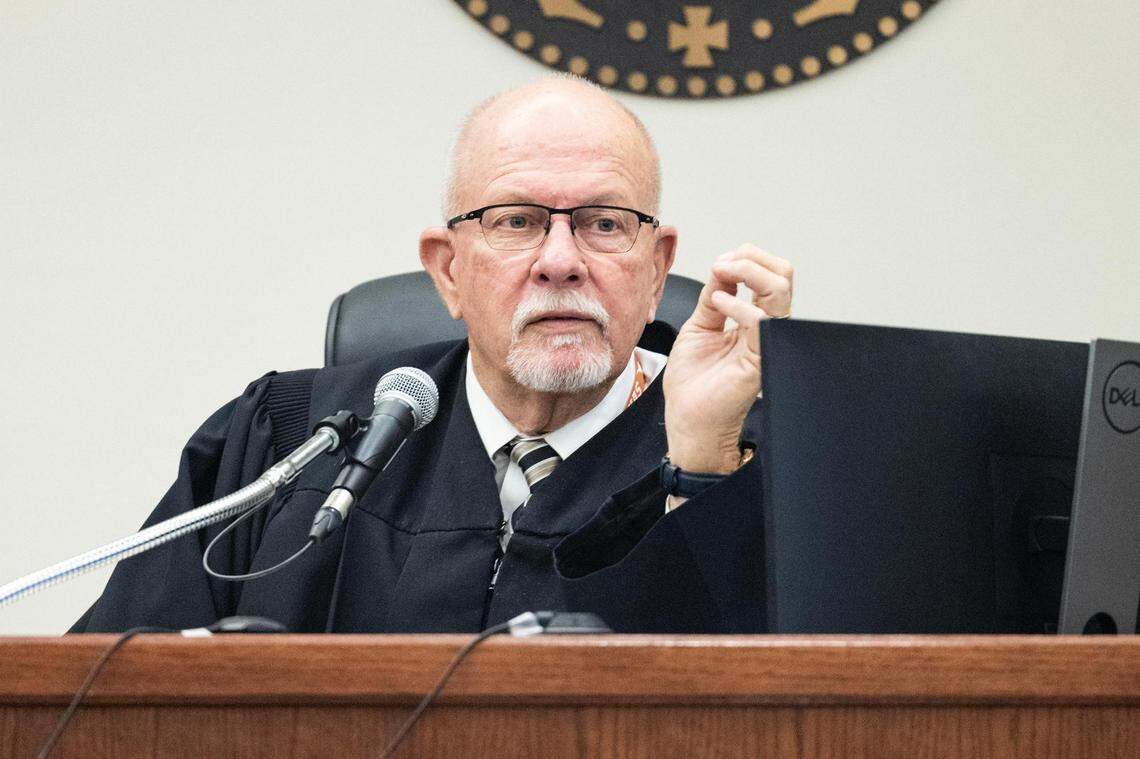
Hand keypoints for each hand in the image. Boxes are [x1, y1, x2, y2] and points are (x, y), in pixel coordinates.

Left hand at [663, 245, 792, 472]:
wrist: (687, 419)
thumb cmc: (693, 381)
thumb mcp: (700, 325)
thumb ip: (714, 295)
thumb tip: (724, 265)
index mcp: (754, 319)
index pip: (770, 275)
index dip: (747, 259)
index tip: (720, 264)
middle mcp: (764, 328)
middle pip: (784, 276)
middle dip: (752, 258)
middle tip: (724, 265)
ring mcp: (764, 343)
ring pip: (781, 291)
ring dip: (749, 271)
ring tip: (723, 275)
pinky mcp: (759, 359)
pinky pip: (761, 320)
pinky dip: (738, 303)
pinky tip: (717, 305)